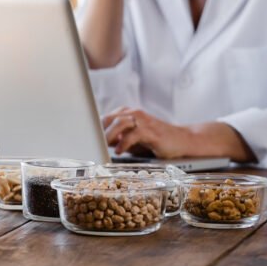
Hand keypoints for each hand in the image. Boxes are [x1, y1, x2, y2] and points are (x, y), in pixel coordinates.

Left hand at [102, 107, 257, 162]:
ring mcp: (143, 121)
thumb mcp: (133, 139)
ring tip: (103, 147)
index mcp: (127, 113)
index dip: (93, 128)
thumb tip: (99, 145)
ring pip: (119, 123)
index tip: (84, 138)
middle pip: (108, 119)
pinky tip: (120, 151)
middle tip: (91, 145)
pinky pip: (133, 134)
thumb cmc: (156, 140)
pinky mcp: (151, 131)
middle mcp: (134, 114)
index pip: (104, 118)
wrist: (183, 141)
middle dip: (97, 132)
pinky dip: (124, 143)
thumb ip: (117, 139)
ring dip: (109, 136)